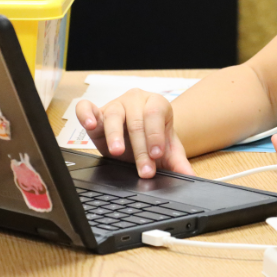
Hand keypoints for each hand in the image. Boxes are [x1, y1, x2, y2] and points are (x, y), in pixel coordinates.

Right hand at [76, 89, 194, 178]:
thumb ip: (178, 162)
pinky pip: (87, 107)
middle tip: (144, 169)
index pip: (155, 115)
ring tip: (117, 152)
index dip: (156, 135)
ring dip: (115, 135)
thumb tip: (189, 176)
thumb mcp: (168, 150)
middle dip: (140, 148)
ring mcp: (115, 105)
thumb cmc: (154, 139)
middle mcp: (136, 100)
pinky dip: (86, 114)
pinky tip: (90, 124)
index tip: (157, 155)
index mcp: (157, 103)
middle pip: (136, 121)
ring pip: (113, 115)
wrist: (141, 135)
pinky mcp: (97, 112)